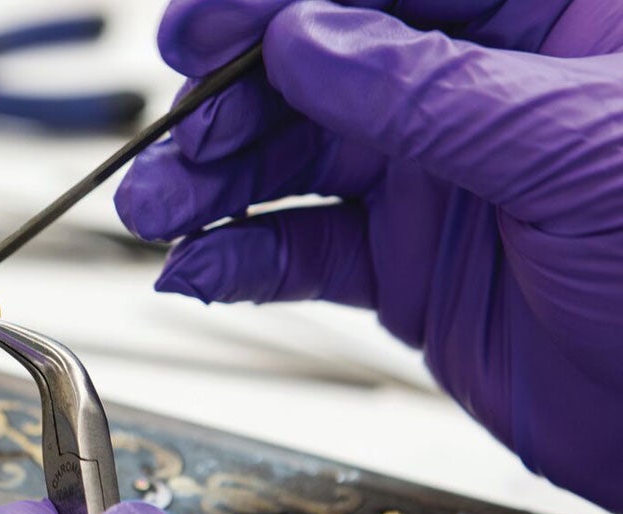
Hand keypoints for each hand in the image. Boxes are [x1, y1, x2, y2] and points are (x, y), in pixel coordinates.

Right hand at [115, 0, 622, 512]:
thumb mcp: (574, 152)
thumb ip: (430, 92)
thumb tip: (306, 37)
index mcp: (541, 24)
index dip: (279, 1)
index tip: (201, 25)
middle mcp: (472, 95)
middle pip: (318, 70)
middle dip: (229, 102)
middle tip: (173, 139)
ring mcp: (432, 182)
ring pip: (295, 161)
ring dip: (214, 185)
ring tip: (157, 210)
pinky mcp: (405, 267)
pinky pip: (306, 250)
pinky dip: (244, 259)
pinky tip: (202, 268)